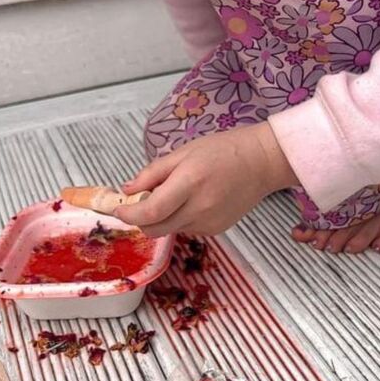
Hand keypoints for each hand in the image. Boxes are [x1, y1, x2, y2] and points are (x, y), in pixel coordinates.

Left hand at [113, 122, 298, 235]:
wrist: (261, 162)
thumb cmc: (222, 150)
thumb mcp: (183, 152)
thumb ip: (153, 173)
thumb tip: (127, 190)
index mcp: (189, 183)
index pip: (150, 212)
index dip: (129, 214)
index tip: (118, 208)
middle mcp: (199, 208)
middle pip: (155, 229)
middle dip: (141, 219)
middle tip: (141, 200)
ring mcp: (209, 222)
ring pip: (169, 230)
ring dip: (162, 218)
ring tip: (175, 194)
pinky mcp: (216, 230)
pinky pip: (186, 229)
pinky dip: (180, 218)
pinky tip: (194, 200)